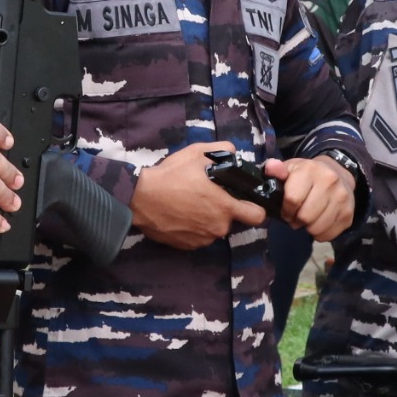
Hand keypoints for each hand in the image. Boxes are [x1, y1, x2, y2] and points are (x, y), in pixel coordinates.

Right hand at [132, 141, 265, 249]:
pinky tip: (180, 215)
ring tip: (190, 205)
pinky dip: (193, 228)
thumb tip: (234, 153)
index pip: (257, 216)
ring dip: (207, 220)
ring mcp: (202, 239)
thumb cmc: (171, 175)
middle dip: (224, 211)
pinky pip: (198, 237)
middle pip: (231, 221)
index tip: (246, 201)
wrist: (139, 198)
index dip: (255, 208)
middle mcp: (218, 227)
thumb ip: (222, 150)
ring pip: (213, 230)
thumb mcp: (196, 153)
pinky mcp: (187, 246)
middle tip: (207, 197)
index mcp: (225, 206)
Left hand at [270, 154, 354, 240]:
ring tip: (308, 218)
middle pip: (305, 217)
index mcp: (310, 170)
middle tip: (297, 215)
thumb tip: (270, 168)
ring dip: (308, 227)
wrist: (338, 173)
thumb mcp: (291, 168)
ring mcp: (342, 198)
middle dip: (296, 220)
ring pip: (316, 228)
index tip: (286, 209)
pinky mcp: (349, 214)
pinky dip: (320, 233)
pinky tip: (319, 222)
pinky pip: (328, 235)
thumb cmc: (307, 174)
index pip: (292, 199)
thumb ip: (277, 170)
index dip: (285, 209)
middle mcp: (330, 182)